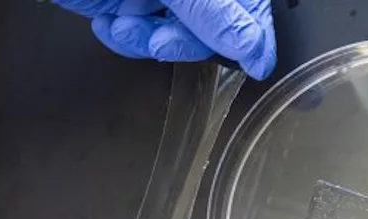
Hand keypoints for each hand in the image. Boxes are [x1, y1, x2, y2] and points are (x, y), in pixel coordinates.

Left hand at [52, 0, 276, 79]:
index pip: (251, 8)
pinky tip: (112, 22)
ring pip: (172, 38)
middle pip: (211, 29)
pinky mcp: (125, 5)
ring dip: (147, 40)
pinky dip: (123, 38)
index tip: (255, 65)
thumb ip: (217, 15)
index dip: (252, 38)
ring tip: (128, 25)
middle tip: (162, 41)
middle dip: (183, 41)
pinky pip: (137, 37)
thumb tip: (255, 50)